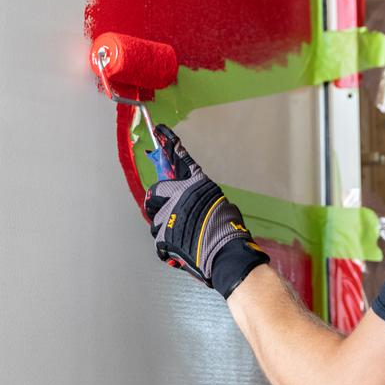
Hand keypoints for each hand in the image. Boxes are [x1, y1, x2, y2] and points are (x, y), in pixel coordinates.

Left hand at [142, 125, 269, 297]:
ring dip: (165, 228)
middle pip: (155, 192)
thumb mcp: (219, 203)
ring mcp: (168, 215)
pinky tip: (181, 251)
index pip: (181, 159)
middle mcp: (179, 195)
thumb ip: (201, 198)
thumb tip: (193, 200)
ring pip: (155, 219)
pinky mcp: (162, 235)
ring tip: (182, 238)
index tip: (160, 131)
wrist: (226, 254)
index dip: (170, 143)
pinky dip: (168, 247)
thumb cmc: (229, 229)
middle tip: (166, 211)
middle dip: (157, 202)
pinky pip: (159, 240)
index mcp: (196, 184)